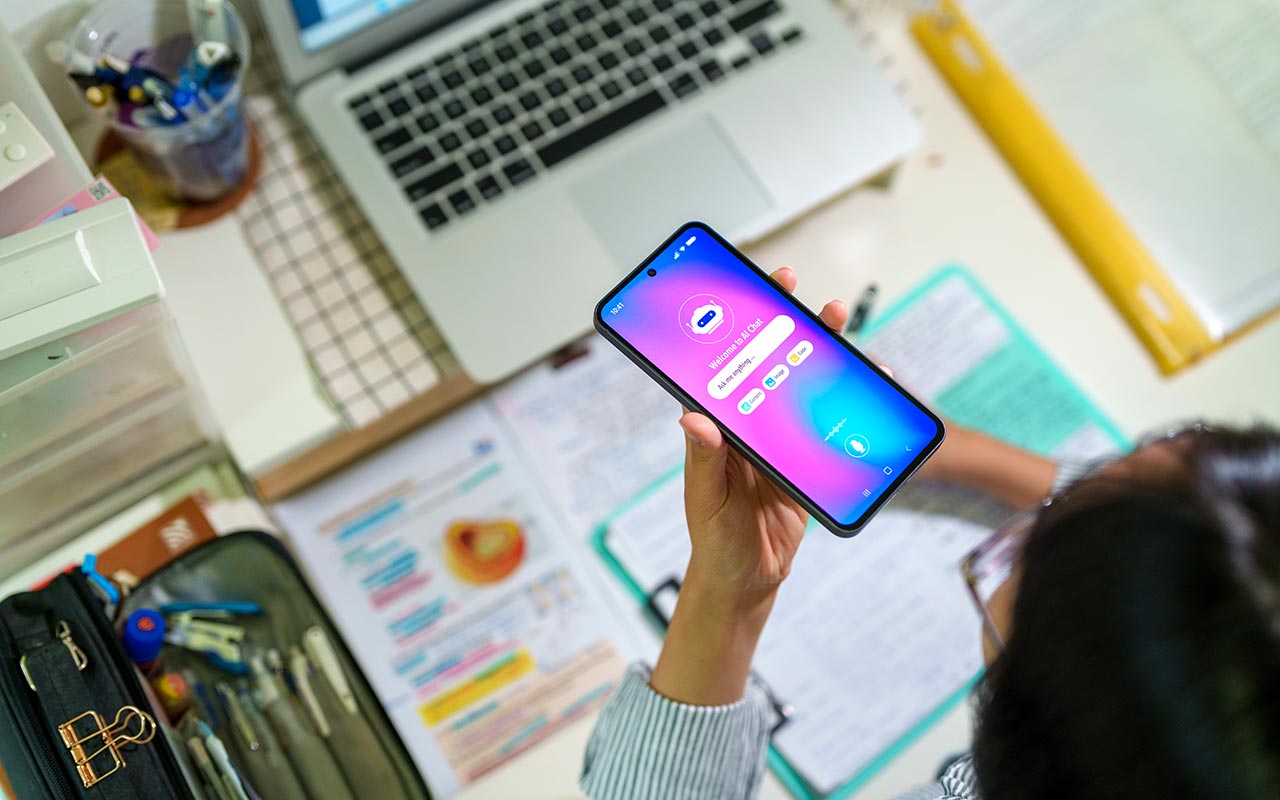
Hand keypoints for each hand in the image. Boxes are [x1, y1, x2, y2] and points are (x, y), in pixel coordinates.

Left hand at [678, 266, 849, 599]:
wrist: (747, 580)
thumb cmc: (714, 539)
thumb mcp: (707, 499)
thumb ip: (705, 459)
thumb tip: (694, 416)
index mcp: (717, 428)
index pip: (726, 367)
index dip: (740, 326)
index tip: (756, 290)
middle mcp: (747, 427)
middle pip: (770, 367)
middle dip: (789, 328)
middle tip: (806, 297)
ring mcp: (778, 443)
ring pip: (802, 390)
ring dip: (822, 359)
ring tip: (840, 325)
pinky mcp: (804, 463)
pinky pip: (827, 425)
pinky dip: (848, 404)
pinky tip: (867, 385)